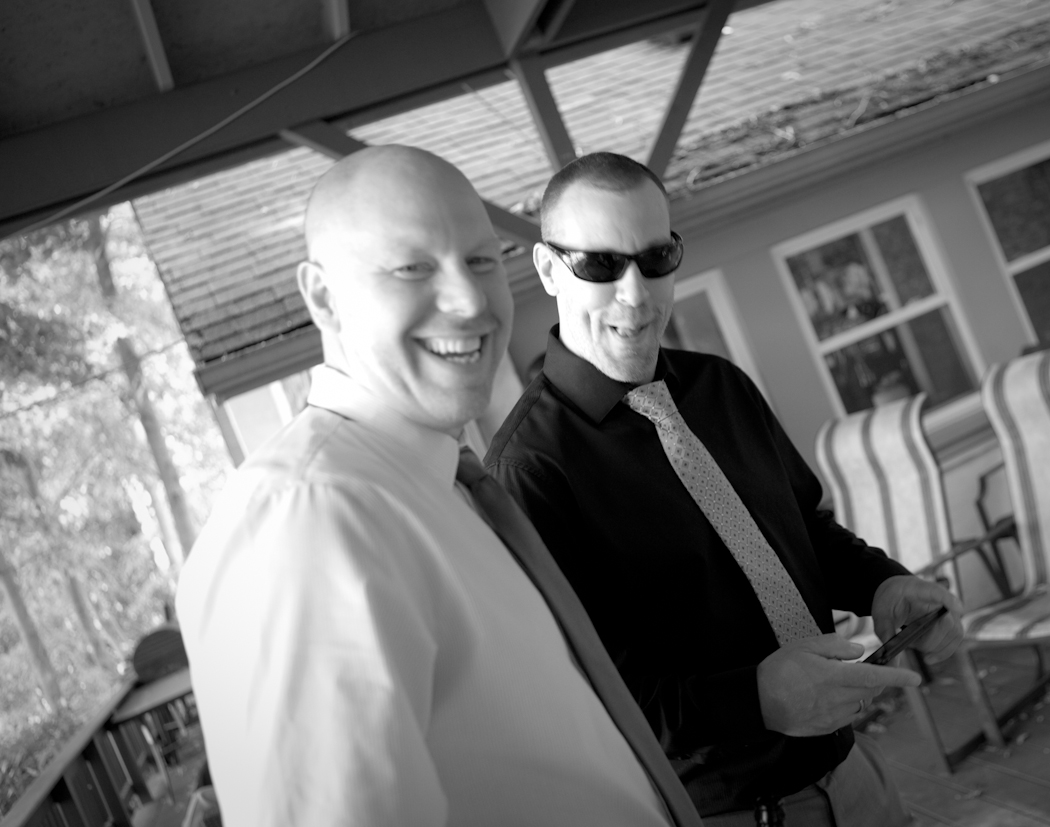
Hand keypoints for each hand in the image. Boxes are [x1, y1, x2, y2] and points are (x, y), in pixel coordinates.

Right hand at [756, 634, 919, 736]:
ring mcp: (833, 717)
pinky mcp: (826, 728)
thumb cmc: (778, 670)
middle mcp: (838, 699)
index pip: (875, 677)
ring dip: (855, 693)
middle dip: (871, 681)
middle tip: (852, 669)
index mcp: (834, 677)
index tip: (916, 678)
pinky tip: (822, 698)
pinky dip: (843, 706)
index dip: (898, 677)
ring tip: (830, 683)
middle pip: (869, 691)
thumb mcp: (803, 646)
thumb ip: (834, 645)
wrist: (758, 702)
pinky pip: (845, 717)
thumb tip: (858, 651)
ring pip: (858, 704)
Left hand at [871, 575, 962, 663]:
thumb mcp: (880, 613)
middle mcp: (939, 600)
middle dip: (930, 640)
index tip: (958, 608)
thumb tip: (892, 664)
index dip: (949, 600)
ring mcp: (948, 612)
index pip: (938, 592)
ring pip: (954, 634)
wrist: (895, 594)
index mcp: (919, 589)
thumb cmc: (890, 599)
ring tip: (914, 645)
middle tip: (911, 644)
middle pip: (948, 623)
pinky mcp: (950, 624)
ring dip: (935, 647)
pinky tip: (929, 658)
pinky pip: (954, 640)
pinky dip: (942, 652)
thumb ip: (886, 633)